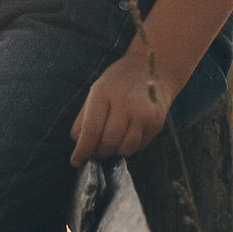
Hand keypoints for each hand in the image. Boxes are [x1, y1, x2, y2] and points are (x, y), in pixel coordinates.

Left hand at [70, 45, 167, 165]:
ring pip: (125, 149)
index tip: (76, 162)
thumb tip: (79, 146)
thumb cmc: (116, 84)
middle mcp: (126, 102)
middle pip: (108, 142)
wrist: (151, 70)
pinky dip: (128, 148)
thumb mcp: (95, 93)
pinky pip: (138, 146)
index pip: (91, 130)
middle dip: (98, 153)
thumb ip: (83, 119)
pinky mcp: (156, 123)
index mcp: (104, 92)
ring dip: (114, 153)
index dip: (83, 150)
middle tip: (95, 152)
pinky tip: (126, 136)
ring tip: (110, 144)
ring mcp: (144, 113)